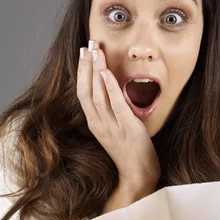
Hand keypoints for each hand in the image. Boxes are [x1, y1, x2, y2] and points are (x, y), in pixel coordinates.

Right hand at [77, 41, 160, 186]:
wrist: (138, 175)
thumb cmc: (130, 152)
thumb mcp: (115, 129)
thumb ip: (111, 112)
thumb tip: (113, 90)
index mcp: (95, 123)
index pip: (83, 92)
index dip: (82, 71)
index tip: (83, 53)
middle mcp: (98, 124)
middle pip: (86, 90)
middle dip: (86, 65)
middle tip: (88, 44)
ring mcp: (111, 127)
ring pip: (97, 94)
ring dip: (96, 70)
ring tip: (96, 50)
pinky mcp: (126, 128)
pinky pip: (115, 105)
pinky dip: (110, 87)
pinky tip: (106, 72)